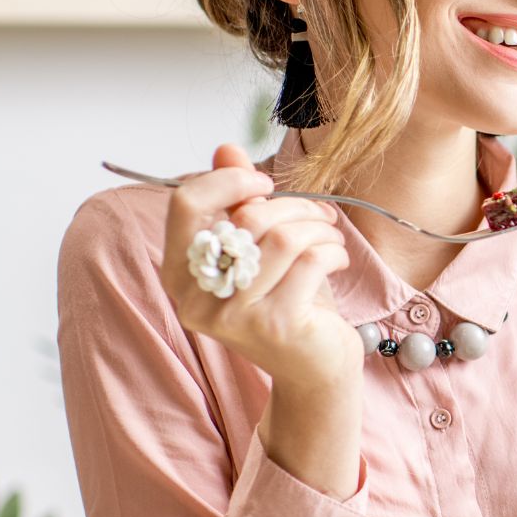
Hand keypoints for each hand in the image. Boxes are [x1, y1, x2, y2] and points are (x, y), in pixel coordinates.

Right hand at [159, 144, 362, 494]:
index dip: (228, 181)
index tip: (264, 183)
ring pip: (282, 237)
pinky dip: (332, 251)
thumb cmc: (285, 300)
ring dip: (317, 227)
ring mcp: (234, 315)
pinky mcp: (274, 324)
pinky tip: (336, 259)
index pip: (186, 205)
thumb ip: (236, 200)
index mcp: (181, 273)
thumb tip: (226, 148)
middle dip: (293, 206)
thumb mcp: (258, 248)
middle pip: (244, 218)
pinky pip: (310, 260)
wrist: (314, 368)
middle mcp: (198, 297)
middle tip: (319, 214)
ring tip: (330, 235)